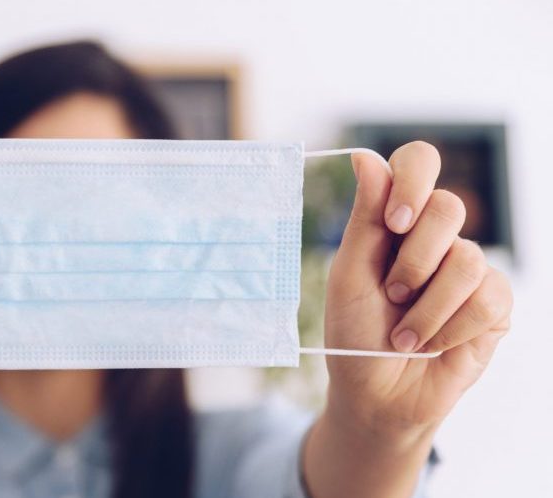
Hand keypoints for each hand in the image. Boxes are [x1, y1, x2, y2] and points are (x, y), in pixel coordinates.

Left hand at [304, 141, 512, 497]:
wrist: (377, 395)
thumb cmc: (354, 332)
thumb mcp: (349, 275)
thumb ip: (364, 218)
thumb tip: (364, 156)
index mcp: (395, 220)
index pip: (418, 163)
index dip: (414, 179)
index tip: (395, 224)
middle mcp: (436, 238)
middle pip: (449, 207)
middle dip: (414, 260)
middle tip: (392, 294)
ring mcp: (469, 270)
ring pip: (468, 259)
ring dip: (427, 307)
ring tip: (404, 334)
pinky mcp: (494, 306)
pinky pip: (489, 297)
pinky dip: (451, 327)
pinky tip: (434, 345)